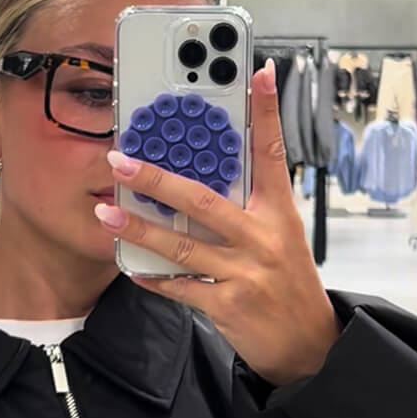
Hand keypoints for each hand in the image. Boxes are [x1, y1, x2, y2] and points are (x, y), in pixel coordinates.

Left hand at [95, 60, 340, 384]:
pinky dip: (154, 277)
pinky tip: (130, 266)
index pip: (273, 154)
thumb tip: (208, 176)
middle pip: (204, 200)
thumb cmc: (288, 285)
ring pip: (182, 245)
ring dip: (140, 229)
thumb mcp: (282, 238)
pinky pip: (181, 286)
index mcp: (279, 214)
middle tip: (121, 161)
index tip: (258, 73)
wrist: (308, 344)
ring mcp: (245, 273)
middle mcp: (263, 238)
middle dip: (157, 179)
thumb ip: (250, 207)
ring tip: (108, 214)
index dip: (266, 112)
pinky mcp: (228, 305)